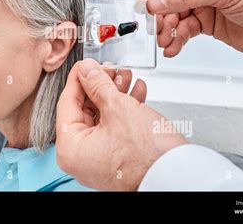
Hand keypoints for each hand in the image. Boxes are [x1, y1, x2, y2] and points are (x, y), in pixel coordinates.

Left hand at [56, 58, 186, 190]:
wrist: (176, 177)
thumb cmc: (147, 156)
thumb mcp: (118, 108)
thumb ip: (97, 84)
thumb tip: (86, 70)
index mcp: (70, 149)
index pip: (67, 102)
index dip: (78, 78)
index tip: (85, 65)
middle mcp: (80, 158)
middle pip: (84, 109)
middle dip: (101, 85)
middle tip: (110, 70)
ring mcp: (98, 159)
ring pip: (101, 116)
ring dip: (115, 94)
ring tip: (126, 77)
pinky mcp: (115, 158)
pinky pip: (113, 128)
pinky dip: (123, 109)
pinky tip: (135, 92)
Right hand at [139, 0, 242, 57]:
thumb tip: (155, 0)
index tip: (145, 6)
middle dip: (160, 16)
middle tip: (157, 30)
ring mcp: (202, 5)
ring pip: (173, 17)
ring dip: (166, 31)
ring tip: (166, 41)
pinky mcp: (205, 24)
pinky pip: (183, 31)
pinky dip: (176, 40)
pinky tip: (174, 47)